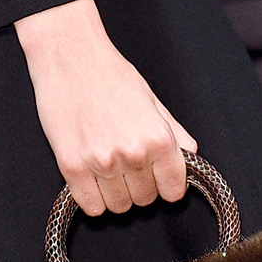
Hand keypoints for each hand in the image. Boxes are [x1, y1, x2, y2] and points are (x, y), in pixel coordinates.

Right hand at [14, 0, 196, 215]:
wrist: (70, 56)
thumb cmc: (112, 75)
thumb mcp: (155, 103)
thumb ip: (176, 135)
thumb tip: (191, 157)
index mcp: (159, 139)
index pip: (174, 191)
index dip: (167, 187)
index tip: (159, 180)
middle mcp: (134, 154)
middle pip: (146, 199)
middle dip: (141, 187)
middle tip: (130, 167)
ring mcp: (102, 161)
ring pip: (120, 206)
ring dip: (117, 194)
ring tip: (110, 170)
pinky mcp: (72, 165)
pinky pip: (92, 205)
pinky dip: (94, 200)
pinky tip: (93, 182)